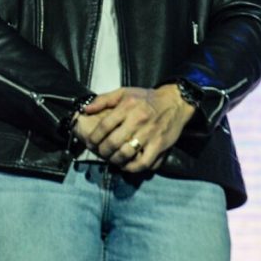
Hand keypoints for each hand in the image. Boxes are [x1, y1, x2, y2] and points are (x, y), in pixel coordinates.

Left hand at [79, 84, 195, 171]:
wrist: (174, 102)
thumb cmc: (146, 98)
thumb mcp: (124, 92)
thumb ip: (103, 100)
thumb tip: (86, 110)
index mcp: (127, 106)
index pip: (104, 126)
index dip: (94, 138)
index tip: (90, 143)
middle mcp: (138, 120)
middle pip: (113, 142)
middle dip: (102, 151)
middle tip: (100, 152)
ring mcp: (149, 134)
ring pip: (126, 154)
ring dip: (115, 160)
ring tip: (111, 159)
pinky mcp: (159, 145)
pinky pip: (143, 162)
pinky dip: (132, 168)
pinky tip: (126, 165)